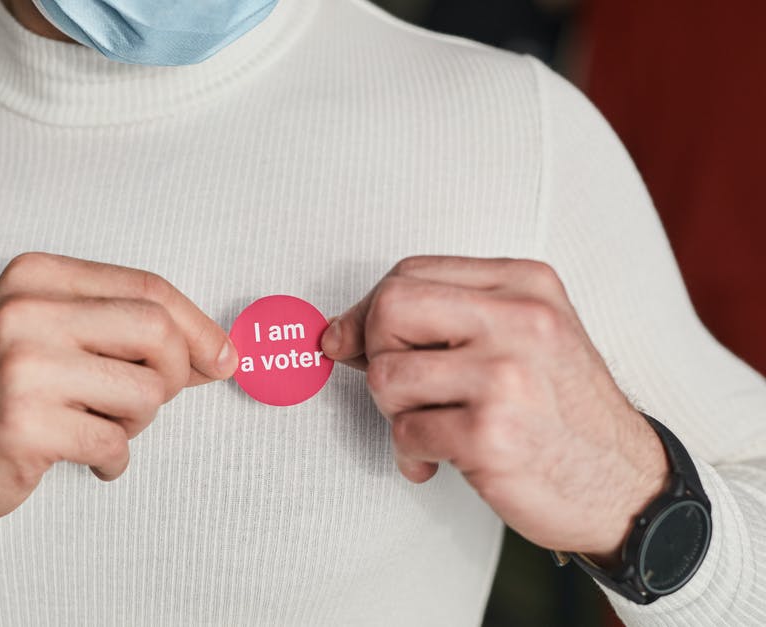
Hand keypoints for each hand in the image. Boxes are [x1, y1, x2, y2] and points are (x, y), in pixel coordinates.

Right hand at [0, 252, 236, 525]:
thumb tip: (215, 350)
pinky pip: (115, 442)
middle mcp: (26, 311)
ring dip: (137, 422)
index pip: (147, 288)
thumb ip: (122, 332)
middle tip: (150, 402)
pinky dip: (114, 459)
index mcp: (36, 277)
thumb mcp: (48, 337)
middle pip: (157, 331)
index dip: (198, 327)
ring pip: (144, 391)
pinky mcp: (24, 423)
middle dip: (175, 375)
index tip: (224, 358)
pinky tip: (86, 458)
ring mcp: (23, 366)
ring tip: (99, 426)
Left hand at [321, 256, 668, 560]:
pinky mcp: (491, 435)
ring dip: (395, 412)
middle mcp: (521, 320)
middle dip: (375, 354)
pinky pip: (405, 433)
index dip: (367, 312)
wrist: (627, 488)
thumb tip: (337, 333)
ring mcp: (507, 377)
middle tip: (403, 390)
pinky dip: (411, 453)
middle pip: (389, 311)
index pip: (408, 274)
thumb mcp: (521, 339)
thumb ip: (440, 320)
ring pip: (387, 376)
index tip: (356, 343)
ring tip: (433, 427)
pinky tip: (442, 460)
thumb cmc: (562, 413)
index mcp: (525, 284)